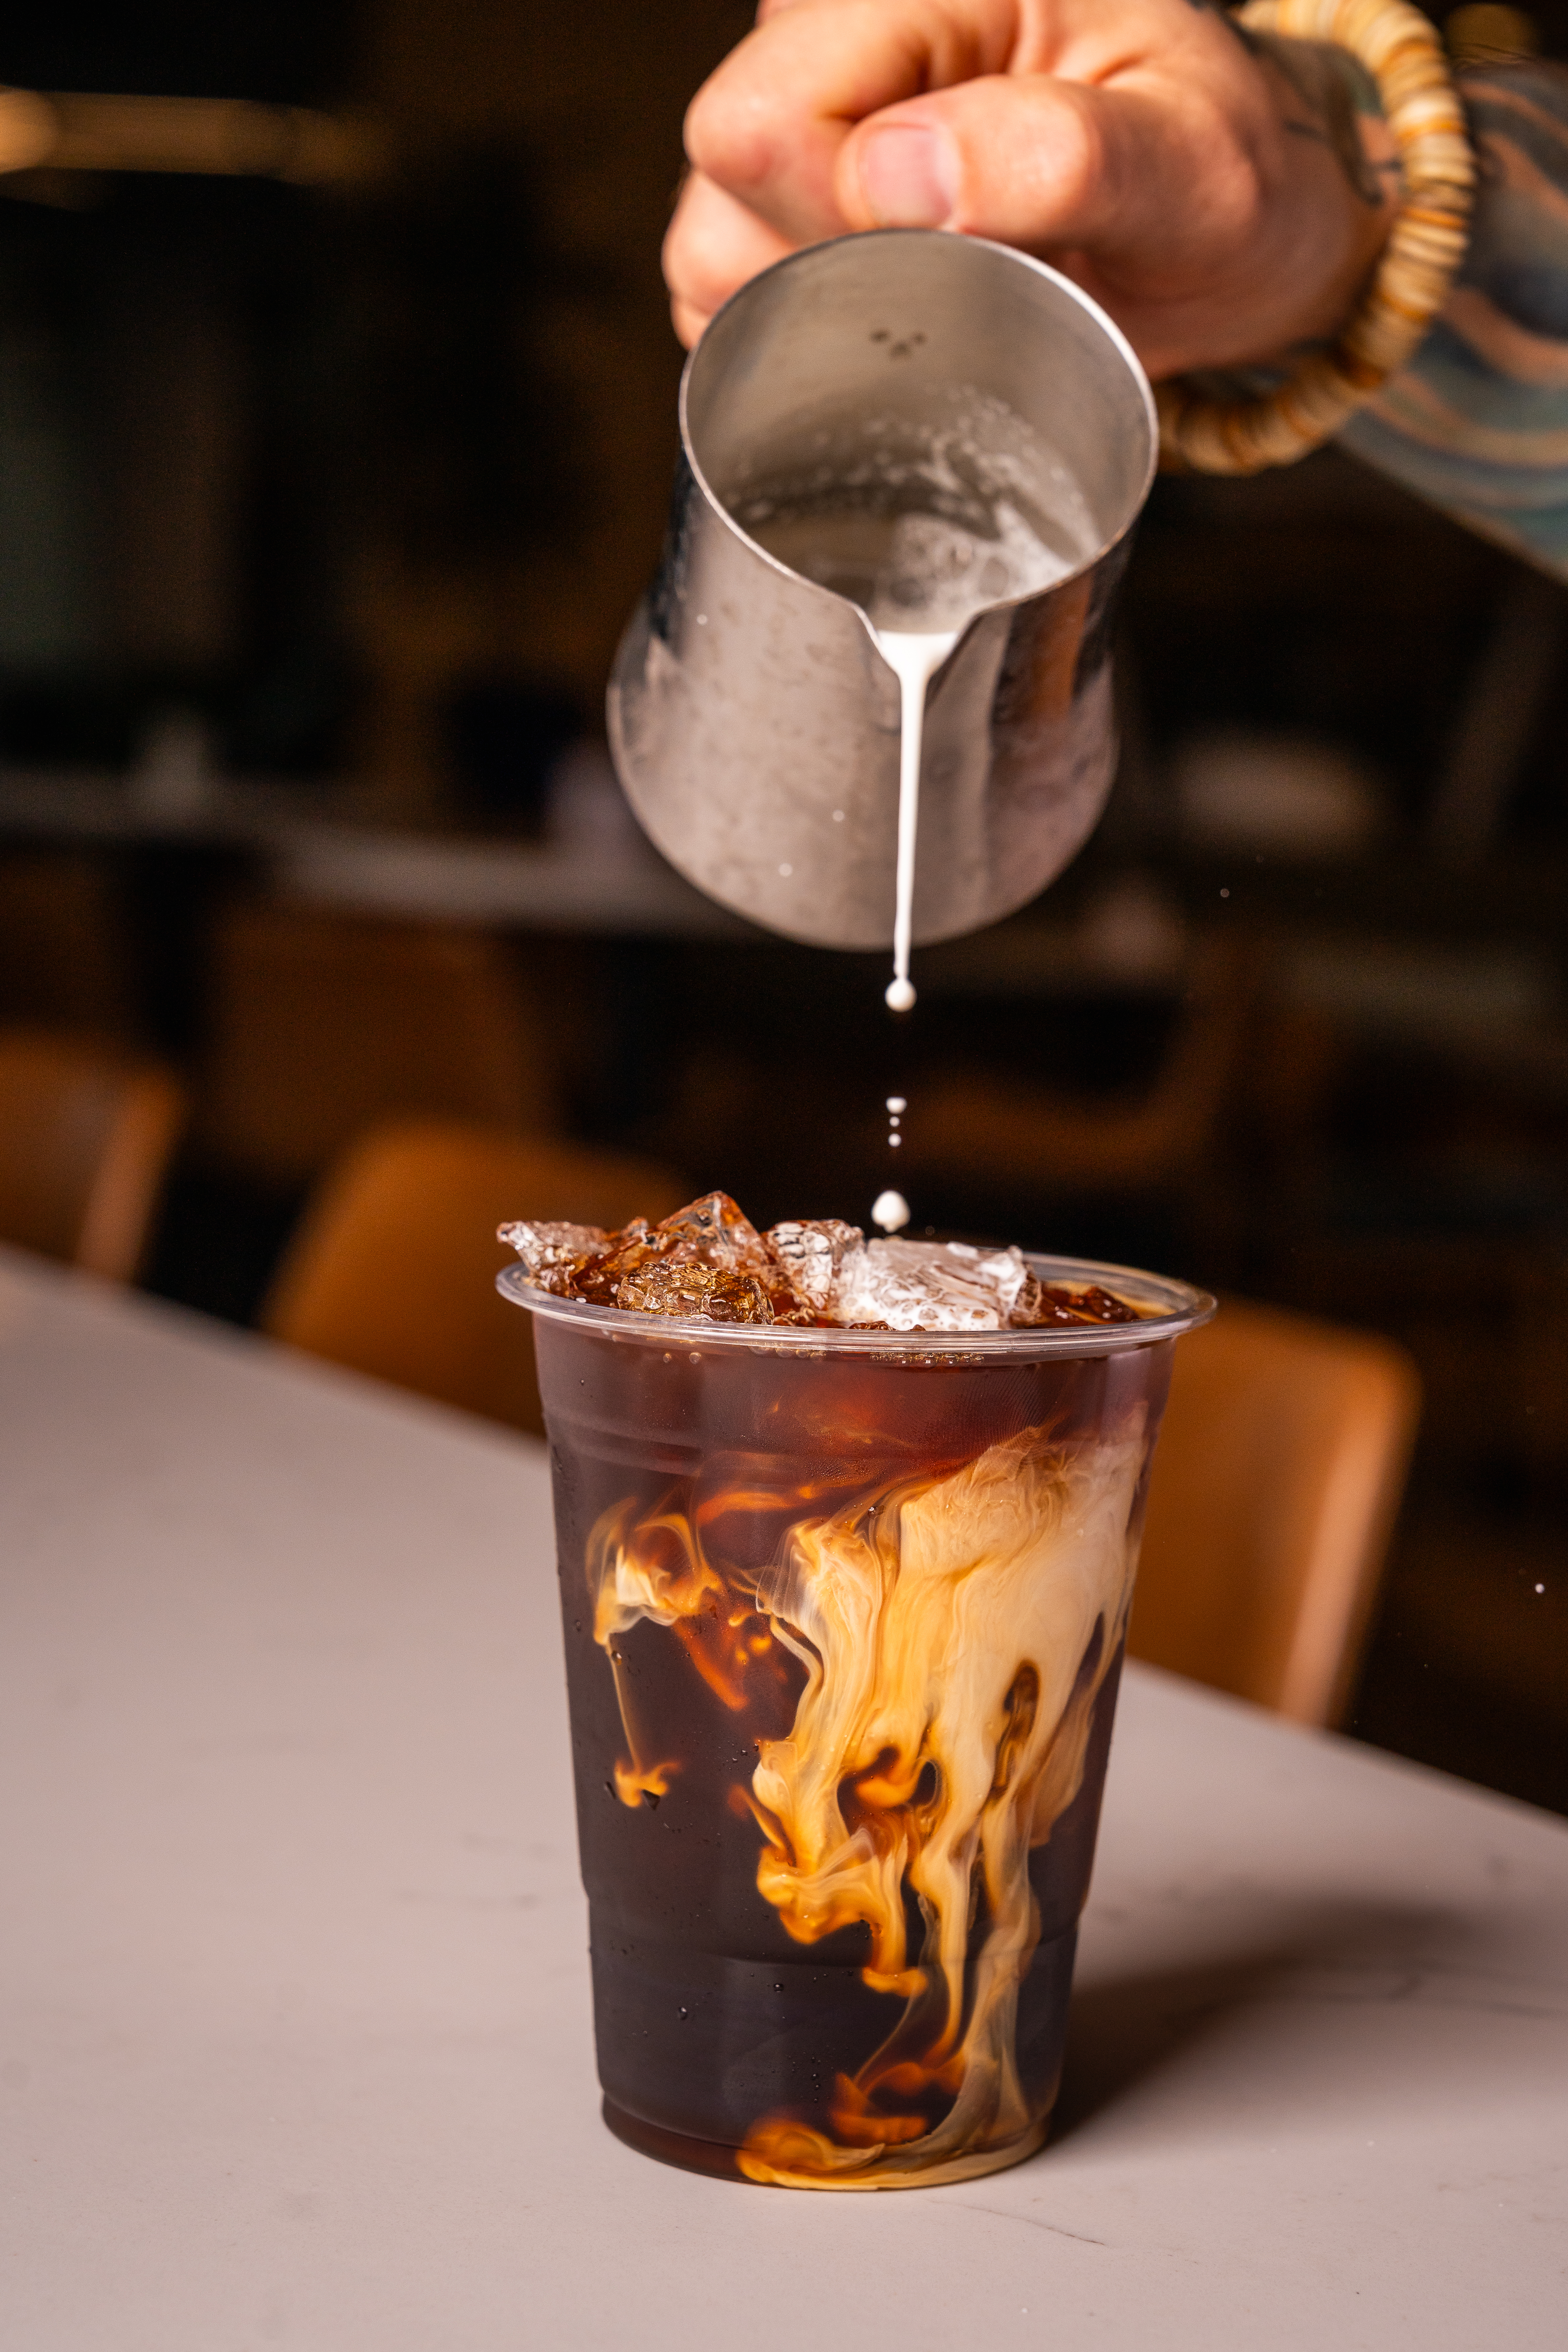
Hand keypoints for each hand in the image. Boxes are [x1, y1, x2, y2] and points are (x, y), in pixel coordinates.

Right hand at [664, 0, 1397, 378]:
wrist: (1230, 232)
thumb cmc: (1221, 185)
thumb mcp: (1194, 171)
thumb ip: (1058, 160)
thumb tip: (889, 177)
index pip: (769, 113)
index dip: (843, 218)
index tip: (967, 253)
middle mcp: (849, 23)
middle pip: (726, 171)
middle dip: (838, 266)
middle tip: (971, 277)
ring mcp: (809, 112)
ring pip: (712, 242)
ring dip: (824, 310)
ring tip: (947, 295)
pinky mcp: (790, 204)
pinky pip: (727, 296)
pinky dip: (808, 339)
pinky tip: (904, 317)